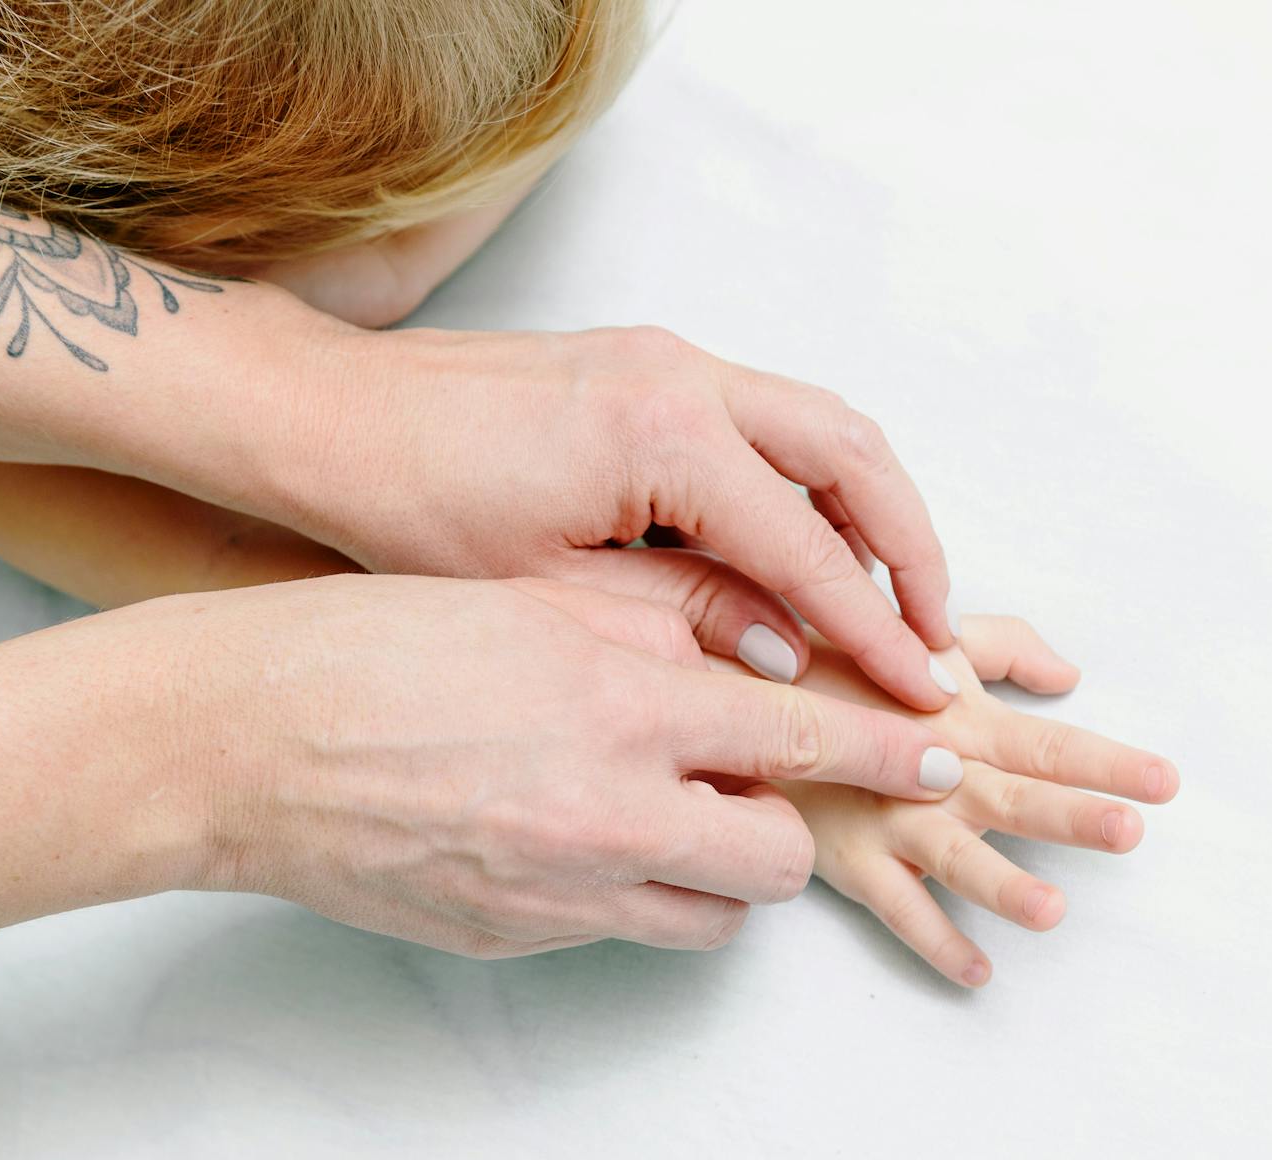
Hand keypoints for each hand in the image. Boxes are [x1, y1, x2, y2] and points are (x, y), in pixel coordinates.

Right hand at [162, 574, 967, 956]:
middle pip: (778, 859)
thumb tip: (763, 651)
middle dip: (788, 826)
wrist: (250, 737)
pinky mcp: (517, 937)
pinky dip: (632, 893)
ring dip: (716, 872)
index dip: (888, 746)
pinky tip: (575, 837)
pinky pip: (622, 932)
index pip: (806, 737)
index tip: (939, 751)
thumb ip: (667, 623)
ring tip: (666, 816)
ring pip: (710, 916)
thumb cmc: (380, 644)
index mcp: (624, 703)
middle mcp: (610, 810)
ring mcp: (562, 888)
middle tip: (750, 785)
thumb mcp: (536, 597)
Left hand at [258, 323, 956, 710]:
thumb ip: (683, 622)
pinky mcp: (646, 362)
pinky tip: (806, 543)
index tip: (919, 689)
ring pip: (818, 422)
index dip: (870, 629)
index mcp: (663, 435)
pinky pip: (766, 414)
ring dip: (868, 505)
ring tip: (892, 595)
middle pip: (851, 452)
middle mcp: (682, 375)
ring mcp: (667, 357)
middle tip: (936, 634)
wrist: (335, 418)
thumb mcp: (551, 593)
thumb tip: (786, 651)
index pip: (805, 546)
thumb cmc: (413, 505)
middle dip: (909, 545)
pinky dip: (808, 478)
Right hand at [767, 616, 1179, 985]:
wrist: (732, 696)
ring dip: (1003, 885)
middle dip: (1071, 814)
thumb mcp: (919, 637)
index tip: (1168, 782)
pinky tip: (979, 973)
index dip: (1107, 760)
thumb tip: (1068, 674)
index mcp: (957, 718)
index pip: (1046, 742)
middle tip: (1129, 831)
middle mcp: (931, 770)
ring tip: (1052, 913)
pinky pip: (897, 910)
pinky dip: (936, 943)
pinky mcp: (848, 858)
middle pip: (1014, 796)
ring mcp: (888, 819)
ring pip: (955, 858)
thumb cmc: (832, 664)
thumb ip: (1000, 646)